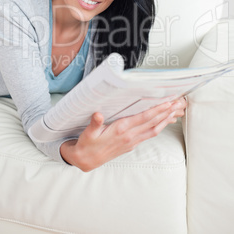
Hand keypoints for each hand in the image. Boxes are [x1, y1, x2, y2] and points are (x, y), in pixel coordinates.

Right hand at [60, 97, 186, 171]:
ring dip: (165, 121)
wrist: (86, 161)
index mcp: (121, 130)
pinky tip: (162, 123)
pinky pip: (149, 135)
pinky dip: (158, 127)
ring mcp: (132, 141)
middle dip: (166, 113)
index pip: (143, 118)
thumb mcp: (88, 133)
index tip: (167, 103)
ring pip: (154, 130)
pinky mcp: (131, 145)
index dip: (156, 110)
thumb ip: (94, 123)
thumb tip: (97, 115)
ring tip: (176, 112)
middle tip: (178, 104)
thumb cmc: (88, 144)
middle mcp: (129, 136)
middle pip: (153, 123)